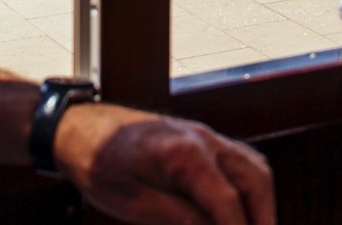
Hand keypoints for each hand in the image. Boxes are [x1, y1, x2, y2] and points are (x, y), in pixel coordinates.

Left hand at [55, 103, 275, 224]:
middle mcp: (202, 138)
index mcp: (184, 154)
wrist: (78, 127)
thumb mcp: (132, 203)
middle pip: (255, 179)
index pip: (228, 203)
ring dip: (261, 202)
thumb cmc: (98, 163)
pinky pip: (238, 160)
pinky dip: (249, 186)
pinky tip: (242, 210)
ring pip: (254, 166)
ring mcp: (204, 135)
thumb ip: (179, 219)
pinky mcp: (200, 139)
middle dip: (263, 218)